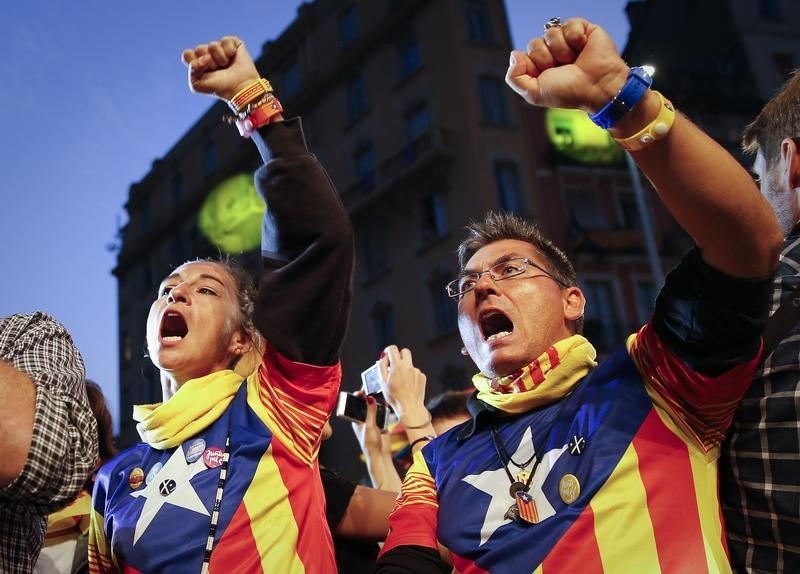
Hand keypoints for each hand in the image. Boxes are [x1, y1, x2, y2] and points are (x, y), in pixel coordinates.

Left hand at [181, 36, 259, 100]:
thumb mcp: (197, 85)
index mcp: (199, 63)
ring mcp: (220, 48)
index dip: (194, 62)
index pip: (187, 54)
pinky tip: (233, 58)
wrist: (239, 88)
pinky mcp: (233, 43)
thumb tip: (205, 56)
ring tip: (226, 66)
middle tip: (217, 70)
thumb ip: (192, 69)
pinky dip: (229, 51)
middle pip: (199, 49)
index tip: (203, 72)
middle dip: (208, 62)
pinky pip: (225, 40)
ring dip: (220, 58)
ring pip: (212, 45)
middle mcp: (209, 54)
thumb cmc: (219, 88)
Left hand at [351, 393, 391, 459]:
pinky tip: (386, 400)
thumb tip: (369, 398)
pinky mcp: (381, 421)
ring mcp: (373, 419)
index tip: (362, 391)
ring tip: (379, 392)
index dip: (358, 397)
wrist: (380, 454)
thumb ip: (370, 412)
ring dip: (377, 401)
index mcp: (357, 419)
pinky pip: (382, 411)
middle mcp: (364, 418)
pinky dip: (384, 406)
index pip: (356, 405)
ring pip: (374, 406)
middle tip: (372, 389)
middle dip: (368, 397)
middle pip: (365, 404)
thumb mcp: (369, 426)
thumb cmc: (370, 443)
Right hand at [379, 345, 428, 426]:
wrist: (410, 408)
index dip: (388, 350)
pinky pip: (415, 372)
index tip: (387, 355)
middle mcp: (408, 366)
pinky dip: (411, 376)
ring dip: (405, 368)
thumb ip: (382, 367)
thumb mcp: (383, 382)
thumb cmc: (395, 397)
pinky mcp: (422, 377)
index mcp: (397, 366)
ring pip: (410, 364)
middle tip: (394, 364)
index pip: (393, 349)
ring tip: (401, 382)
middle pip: (405, 351)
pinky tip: (408, 386)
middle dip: (399, 355)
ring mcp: (417, 371)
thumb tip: (383, 358)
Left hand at [505, 18, 628, 112]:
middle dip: (547, 59)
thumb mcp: (534, 93)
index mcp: (539, 66)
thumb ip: (515, 78)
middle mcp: (551, 52)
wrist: (597, 87)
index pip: (523, 56)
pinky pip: (568, 24)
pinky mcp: (581, 30)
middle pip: (534, 43)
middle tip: (562, 69)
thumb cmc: (569, 93)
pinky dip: (575, 38)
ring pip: (550, 33)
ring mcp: (565, 40)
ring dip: (562, 51)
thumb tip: (514, 55)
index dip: (532, 65)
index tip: (546, 75)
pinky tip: (582, 48)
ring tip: (574, 60)